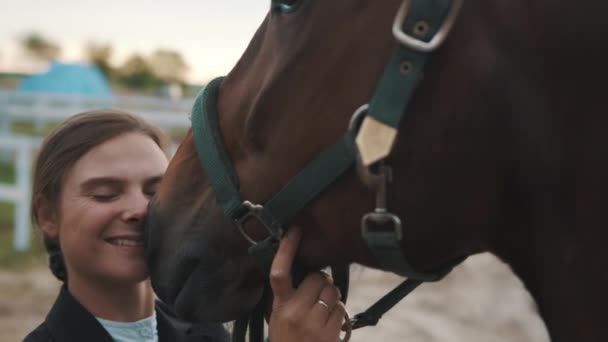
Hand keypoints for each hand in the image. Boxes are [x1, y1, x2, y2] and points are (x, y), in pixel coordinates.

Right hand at [268, 226, 345, 341]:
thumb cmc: (286, 341)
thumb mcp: (278, 318)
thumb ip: (289, 297)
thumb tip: (313, 275)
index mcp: (279, 307)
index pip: (280, 272)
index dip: (287, 249)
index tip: (295, 229)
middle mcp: (295, 313)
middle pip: (318, 278)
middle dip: (323, 281)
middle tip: (318, 293)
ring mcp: (313, 324)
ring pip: (333, 293)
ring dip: (333, 297)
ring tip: (323, 310)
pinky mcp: (329, 334)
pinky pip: (341, 310)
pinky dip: (339, 313)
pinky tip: (329, 323)